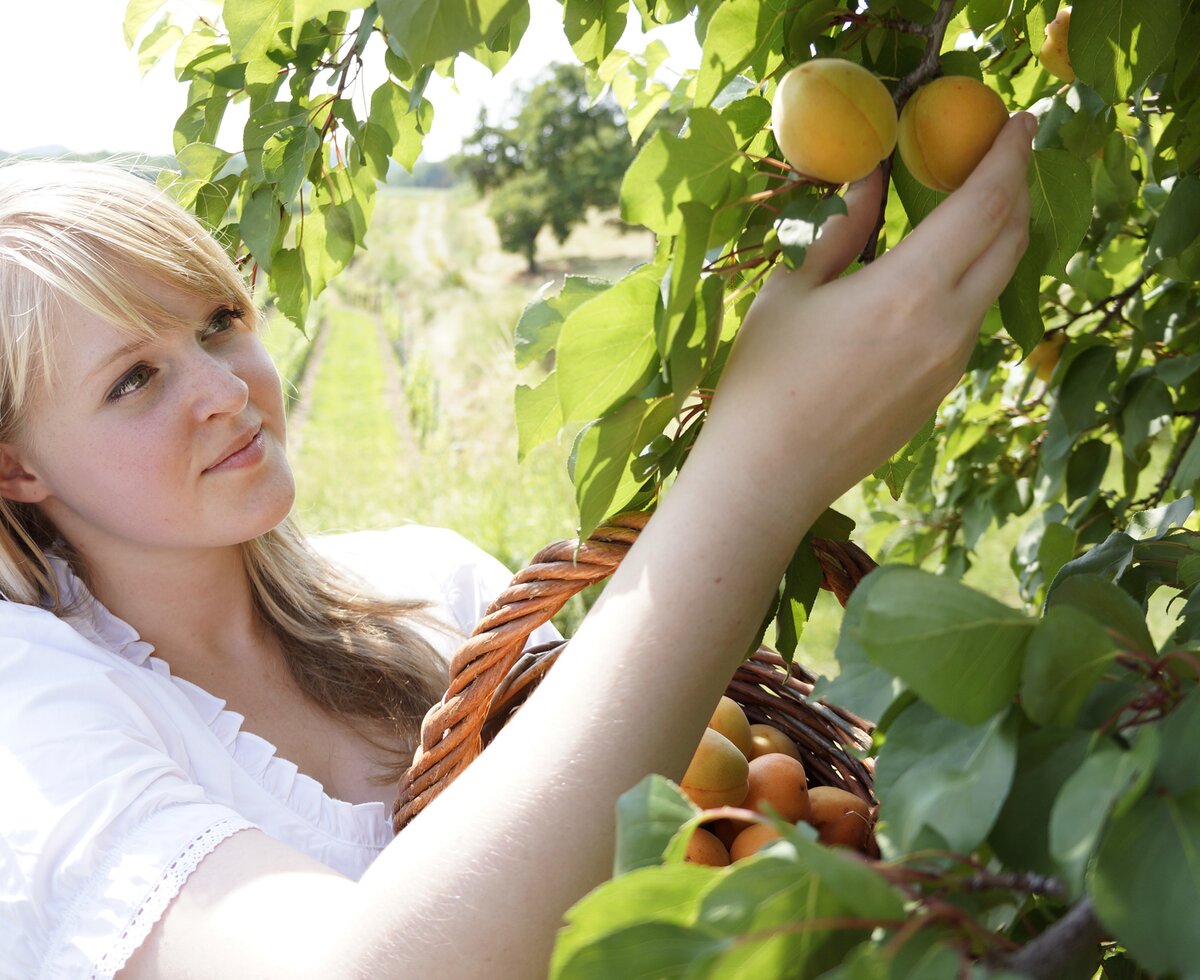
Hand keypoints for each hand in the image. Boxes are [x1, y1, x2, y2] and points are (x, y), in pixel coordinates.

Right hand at [699, 112, 1034, 528]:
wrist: (769, 476)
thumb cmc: (764, 380)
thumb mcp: (792, 291)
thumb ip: (842, 232)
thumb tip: (871, 184)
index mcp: (908, 290)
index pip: (986, 204)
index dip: (1009, 156)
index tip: (1019, 122)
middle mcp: (948, 325)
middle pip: (1011, 241)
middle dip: (1015, 190)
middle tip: (999, 158)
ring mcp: (951, 364)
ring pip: (994, 285)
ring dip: (992, 240)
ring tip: (964, 213)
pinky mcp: (940, 393)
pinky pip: (969, 323)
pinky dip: (967, 283)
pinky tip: (933, 278)